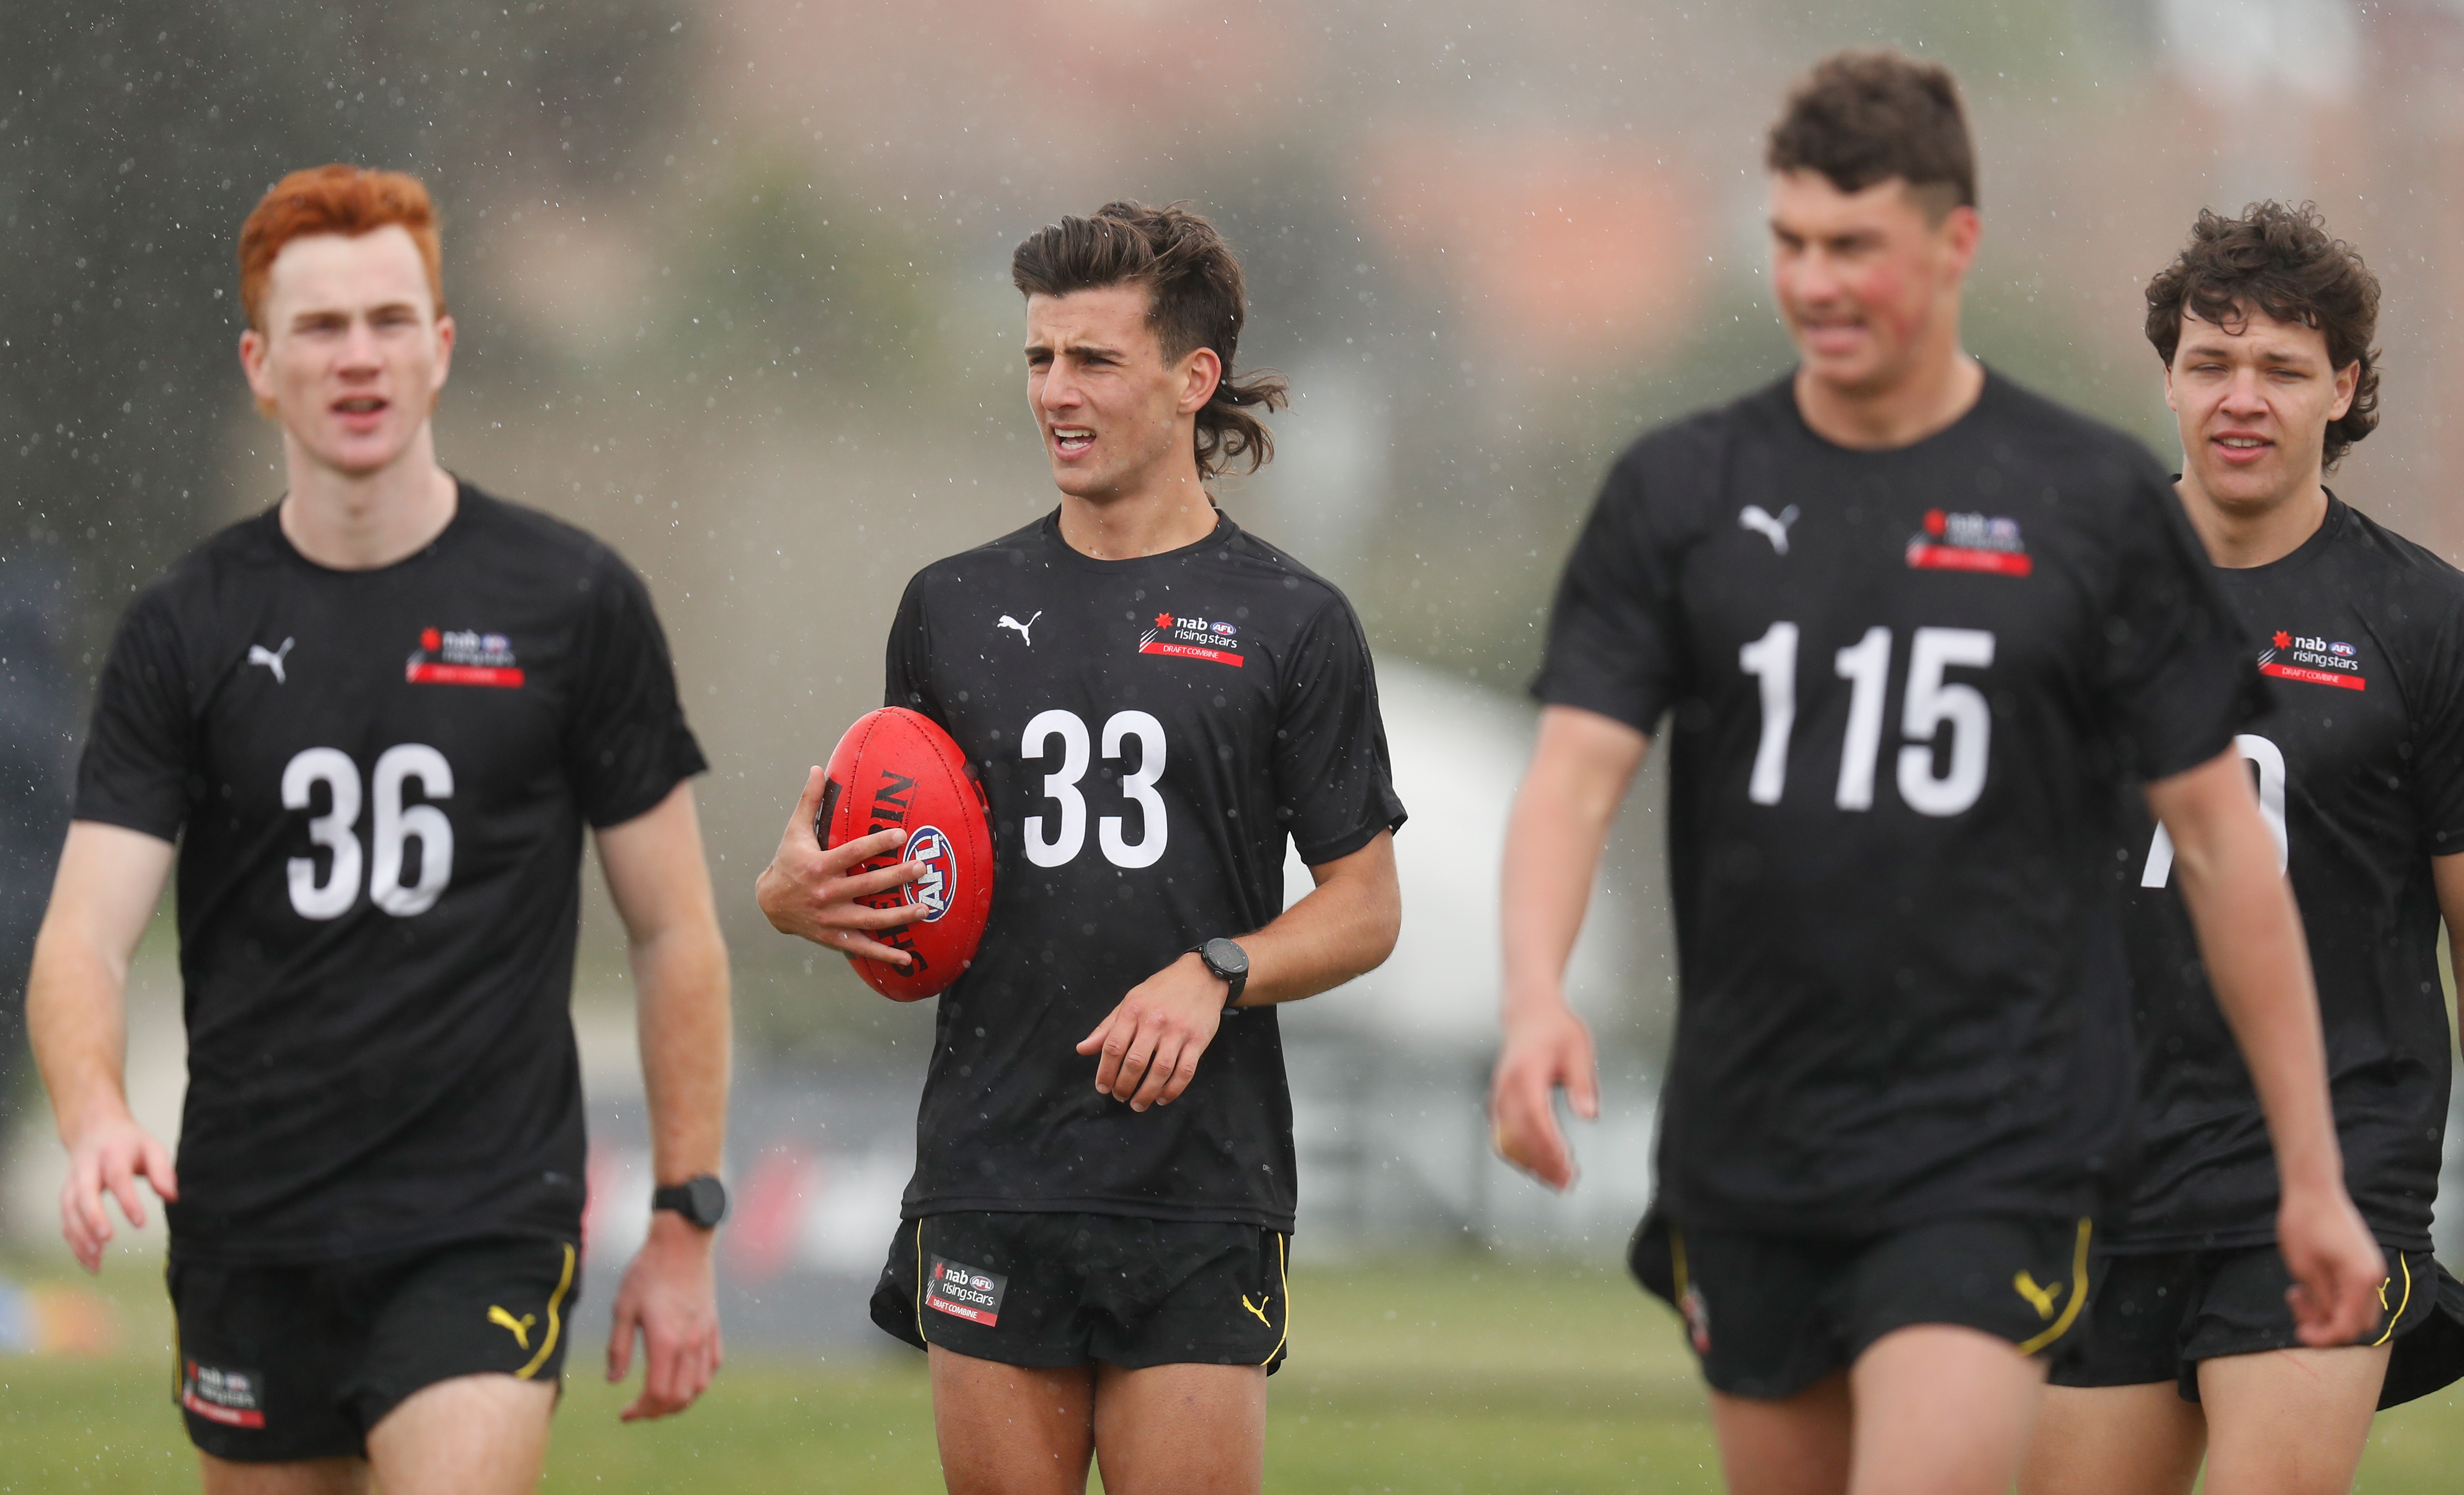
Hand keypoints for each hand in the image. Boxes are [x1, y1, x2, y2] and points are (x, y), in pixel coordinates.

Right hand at [57, 1105, 176, 1272]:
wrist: (94, 1129)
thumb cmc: (129, 1144)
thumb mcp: (151, 1147)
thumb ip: (162, 1171)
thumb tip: (172, 1197)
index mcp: (112, 1154)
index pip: (118, 1177)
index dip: (127, 1201)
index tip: (141, 1223)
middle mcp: (86, 1169)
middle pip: (83, 1194)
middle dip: (93, 1218)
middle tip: (106, 1240)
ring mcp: (72, 1183)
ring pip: (69, 1211)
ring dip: (79, 1237)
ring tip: (96, 1261)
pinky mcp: (66, 1197)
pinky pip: (66, 1221)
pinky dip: (74, 1242)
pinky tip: (89, 1261)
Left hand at [606, 1211, 722, 1420]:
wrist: (682, 1243)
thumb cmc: (647, 1272)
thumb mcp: (623, 1308)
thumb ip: (618, 1348)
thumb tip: (613, 1381)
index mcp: (664, 1341)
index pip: (657, 1393)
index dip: (640, 1410)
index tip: (623, 1413)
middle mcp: (689, 1343)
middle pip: (680, 1397)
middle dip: (657, 1411)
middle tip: (638, 1410)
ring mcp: (705, 1335)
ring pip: (700, 1386)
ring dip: (679, 1400)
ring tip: (659, 1399)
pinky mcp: (714, 1326)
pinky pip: (712, 1365)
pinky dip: (698, 1381)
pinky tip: (683, 1378)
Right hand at [754, 765, 924, 965]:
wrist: (769, 905)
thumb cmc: (787, 863)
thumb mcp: (794, 832)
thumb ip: (808, 801)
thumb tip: (817, 768)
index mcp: (819, 866)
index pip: (852, 853)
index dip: (876, 844)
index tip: (900, 835)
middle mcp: (827, 894)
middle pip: (867, 885)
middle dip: (897, 877)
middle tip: (922, 868)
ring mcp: (832, 918)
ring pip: (871, 919)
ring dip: (900, 916)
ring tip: (926, 908)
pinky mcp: (834, 936)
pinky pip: (863, 946)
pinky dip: (884, 955)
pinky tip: (907, 959)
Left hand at [1075, 953, 1226, 1111]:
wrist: (1201, 976)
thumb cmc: (1161, 990)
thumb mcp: (1130, 1001)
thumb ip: (1106, 1028)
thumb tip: (1082, 1049)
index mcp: (1134, 1010)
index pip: (1113, 1047)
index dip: (1105, 1072)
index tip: (1102, 1087)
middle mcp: (1155, 1021)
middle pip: (1135, 1062)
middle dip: (1124, 1086)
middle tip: (1119, 1097)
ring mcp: (1178, 1031)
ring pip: (1160, 1071)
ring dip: (1146, 1093)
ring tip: (1137, 1104)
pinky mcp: (1198, 1040)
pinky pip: (1185, 1071)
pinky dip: (1172, 1090)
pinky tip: (1161, 1098)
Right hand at [1489, 997, 1597, 1190]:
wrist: (1528, 1012)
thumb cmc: (1555, 1029)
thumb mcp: (1578, 1050)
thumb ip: (1583, 1083)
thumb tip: (1589, 1114)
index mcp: (1526, 1074)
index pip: (1536, 1119)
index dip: (1550, 1148)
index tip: (1568, 1167)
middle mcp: (1507, 1087)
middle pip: (1519, 1136)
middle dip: (1542, 1164)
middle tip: (1565, 1182)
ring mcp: (1499, 1095)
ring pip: (1506, 1139)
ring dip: (1528, 1162)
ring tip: (1554, 1178)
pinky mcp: (1498, 1100)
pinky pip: (1501, 1134)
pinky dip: (1516, 1153)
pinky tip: (1535, 1163)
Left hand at [2278, 1182, 2389, 1346]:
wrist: (2313, 1188)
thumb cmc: (2303, 1224)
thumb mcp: (2304, 1269)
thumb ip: (2321, 1301)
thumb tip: (2327, 1324)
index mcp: (2362, 1280)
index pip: (2348, 1327)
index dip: (2324, 1337)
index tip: (2299, 1334)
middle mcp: (2375, 1277)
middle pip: (2358, 1323)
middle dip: (2327, 1325)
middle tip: (2297, 1308)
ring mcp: (2371, 1269)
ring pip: (2356, 1308)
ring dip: (2329, 1310)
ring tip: (2296, 1293)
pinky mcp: (2363, 1262)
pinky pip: (2353, 1292)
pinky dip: (2333, 1296)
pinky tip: (2306, 1285)